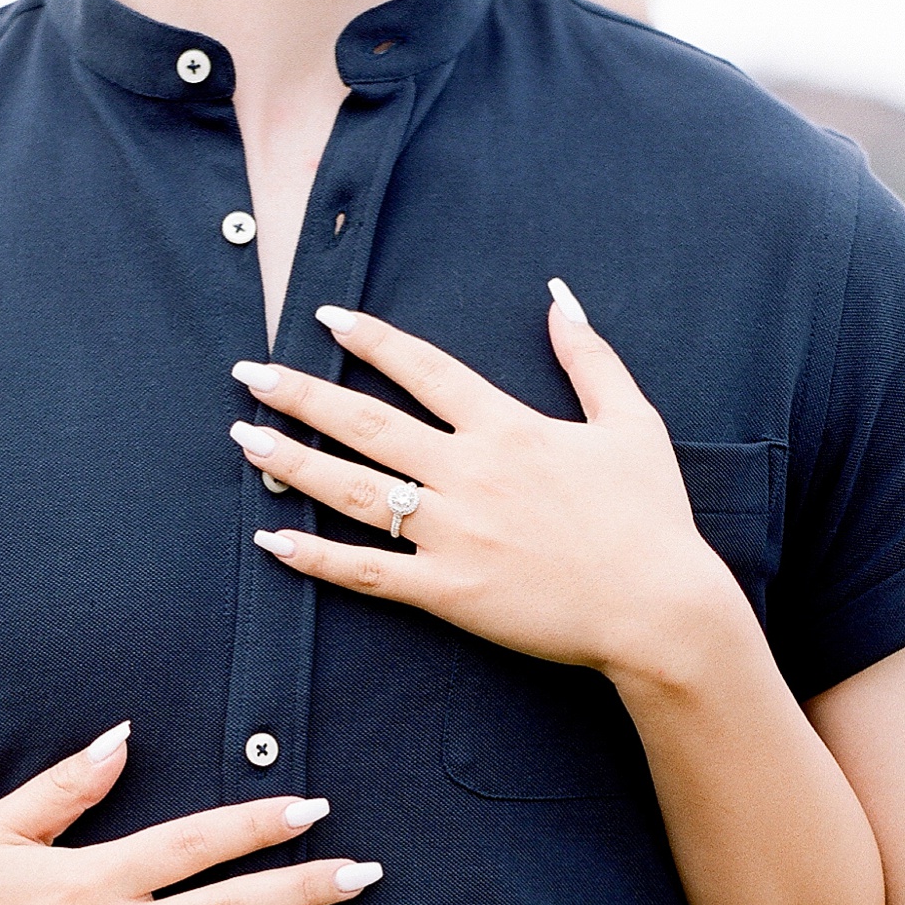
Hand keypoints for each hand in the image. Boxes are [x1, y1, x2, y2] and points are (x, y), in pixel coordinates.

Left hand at [227, 285, 748, 689]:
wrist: (658, 608)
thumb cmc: (651, 519)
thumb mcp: (631, 421)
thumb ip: (589, 356)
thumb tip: (559, 297)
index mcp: (508, 427)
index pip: (423, 369)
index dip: (372, 340)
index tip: (325, 318)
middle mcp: (470, 473)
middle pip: (368, 423)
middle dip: (302, 393)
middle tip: (250, 374)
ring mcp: (454, 534)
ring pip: (355, 491)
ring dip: (294, 463)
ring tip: (246, 440)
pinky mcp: (449, 592)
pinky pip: (368, 573)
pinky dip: (316, 559)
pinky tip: (272, 541)